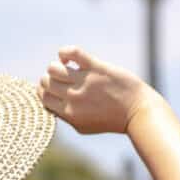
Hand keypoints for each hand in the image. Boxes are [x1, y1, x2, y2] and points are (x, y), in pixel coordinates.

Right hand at [36, 46, 153, 135]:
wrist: (137, 112)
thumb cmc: (110, 120)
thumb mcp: (83, 127)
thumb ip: (65, 117)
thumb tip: (50, 104)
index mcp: (69, 113)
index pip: (43, 97)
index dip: (44, 91)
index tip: (54, 88)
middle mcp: (73, 98)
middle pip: (45, 81)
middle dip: (50, 79)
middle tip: (63, 80)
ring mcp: (85, 82)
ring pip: (53, 68)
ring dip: (57, 66)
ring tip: (68, 69)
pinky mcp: (96, 68)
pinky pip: (72, 53)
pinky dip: (65, 52)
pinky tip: (70, 58)